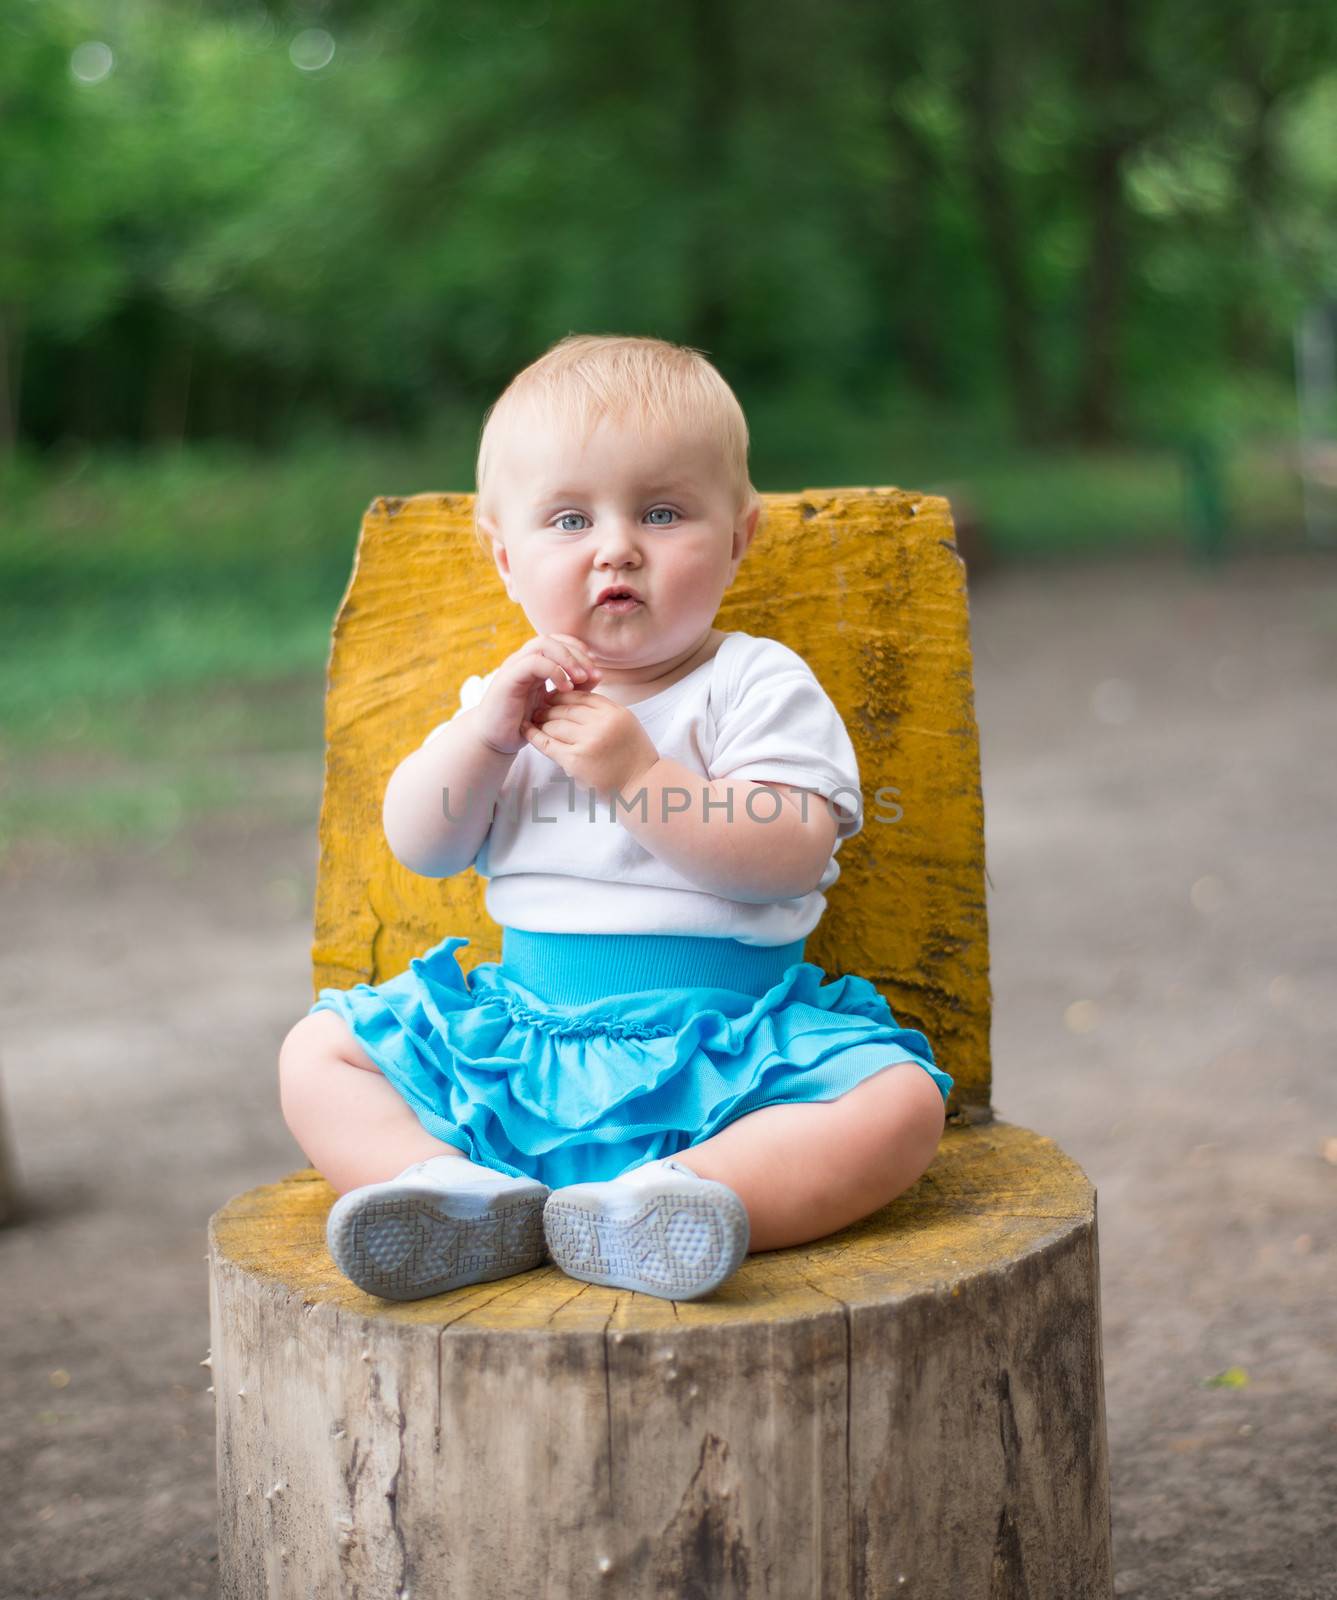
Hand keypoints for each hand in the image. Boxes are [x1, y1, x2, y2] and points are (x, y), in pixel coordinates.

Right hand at [469, 633, 601, 756]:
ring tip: (582, 678)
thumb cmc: (525, 724)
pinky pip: (533, 662)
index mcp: (534, 664)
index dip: (578, 650)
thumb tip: (597, 676)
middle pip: (553, 639)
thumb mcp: (555, 705)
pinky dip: (554, 671)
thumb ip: (574, 688)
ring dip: (567, 659)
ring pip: (543, 644)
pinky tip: (566, 688)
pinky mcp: (508, 678)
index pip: (558, 641)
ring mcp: (514, 667)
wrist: (495, 740)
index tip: (595, 668)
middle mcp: (523, 660)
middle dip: (577, 654)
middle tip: (594, 674)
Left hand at [524, 690, 661, 801]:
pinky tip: (525, 729)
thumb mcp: (625, 724)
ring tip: (535, 721)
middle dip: (548, 706)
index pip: (581, 695)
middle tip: (537, 707)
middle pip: (565, 707)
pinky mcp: (576, 760)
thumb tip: (574, 698)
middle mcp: (602, 723)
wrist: (642, 787)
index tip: (552, 697)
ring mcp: (588, 741)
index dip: (563, 695)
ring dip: (542, 721)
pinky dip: (534, 735)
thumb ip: (604, 711)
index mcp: (615, 712)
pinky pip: (547, 743)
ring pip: (555, 723)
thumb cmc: (633, 757)